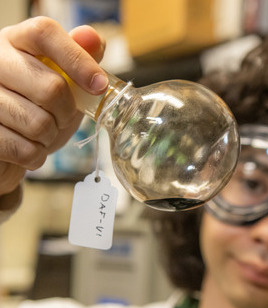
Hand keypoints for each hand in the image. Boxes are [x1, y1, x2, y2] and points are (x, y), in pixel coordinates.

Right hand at [0, 16, 107, 195]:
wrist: (9, 145)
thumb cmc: (39, 108)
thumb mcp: (65, 82)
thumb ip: (80, 58)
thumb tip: (93, 38)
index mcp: (16, 41)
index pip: (45, 33)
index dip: (78, 59)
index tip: (99, 86)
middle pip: (52, 87)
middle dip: (67, 113)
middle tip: (60, 118)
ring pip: (38, 123)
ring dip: (50, 137)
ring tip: (41, 133)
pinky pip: (23, 149)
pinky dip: (35, 155)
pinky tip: (28, 148)